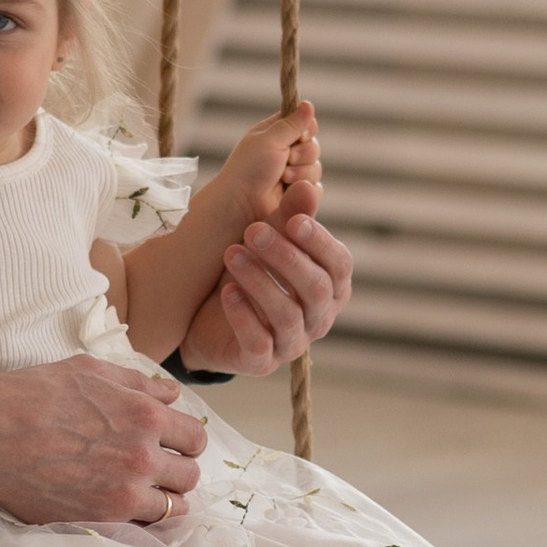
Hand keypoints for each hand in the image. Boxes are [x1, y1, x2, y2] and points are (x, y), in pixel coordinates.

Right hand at [0, 355, 206, 526]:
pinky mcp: (102, 520)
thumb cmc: (34, 395)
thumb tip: (171, 395)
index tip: (173, 444)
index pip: (196, 437)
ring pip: (175, 507)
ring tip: (144, 494)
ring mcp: (125, 493)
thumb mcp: (91, 371)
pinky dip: (141, 521)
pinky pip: (143, 529)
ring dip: (164, 499)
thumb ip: (138, 383)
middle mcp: (144, 457)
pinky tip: (124, 510)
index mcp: (146, 415)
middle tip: (157, 470)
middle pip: (190, 475)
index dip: (186, 441)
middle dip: (178, 471)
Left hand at [176, 206, 352, 376]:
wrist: (207, 318)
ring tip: (232, 254)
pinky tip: (227, 292)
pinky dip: (244, 317)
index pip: (340, 265)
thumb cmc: (250, 274)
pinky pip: (259, 343)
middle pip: (316, 289)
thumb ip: (290, 217)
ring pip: (288, 315)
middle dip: (286, 257)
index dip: (320, 242)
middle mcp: (318, 318)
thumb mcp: (269, 242)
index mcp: (330, 287)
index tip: (294, 220)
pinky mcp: (260, 362)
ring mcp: (292, 343)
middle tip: (253, 230)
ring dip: (260, 281)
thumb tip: (308, 184)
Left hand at [209, 101, 321, 235]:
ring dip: (301, 172)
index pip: (303, 123)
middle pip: (313, 146)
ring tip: (283, 178)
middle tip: (287, 160)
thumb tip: (308, 103)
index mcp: (275, 134)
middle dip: (303, 153)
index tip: (301, 135)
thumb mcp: (269, 140)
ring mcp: (292, 174)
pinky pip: (315, 188)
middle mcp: (284, 153)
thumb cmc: (248, 169)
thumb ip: (292, 124)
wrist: (242, 205)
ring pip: (316, 167)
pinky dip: (305, 188)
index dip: (306, 128)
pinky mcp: (296, 194)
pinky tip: (289, 191)